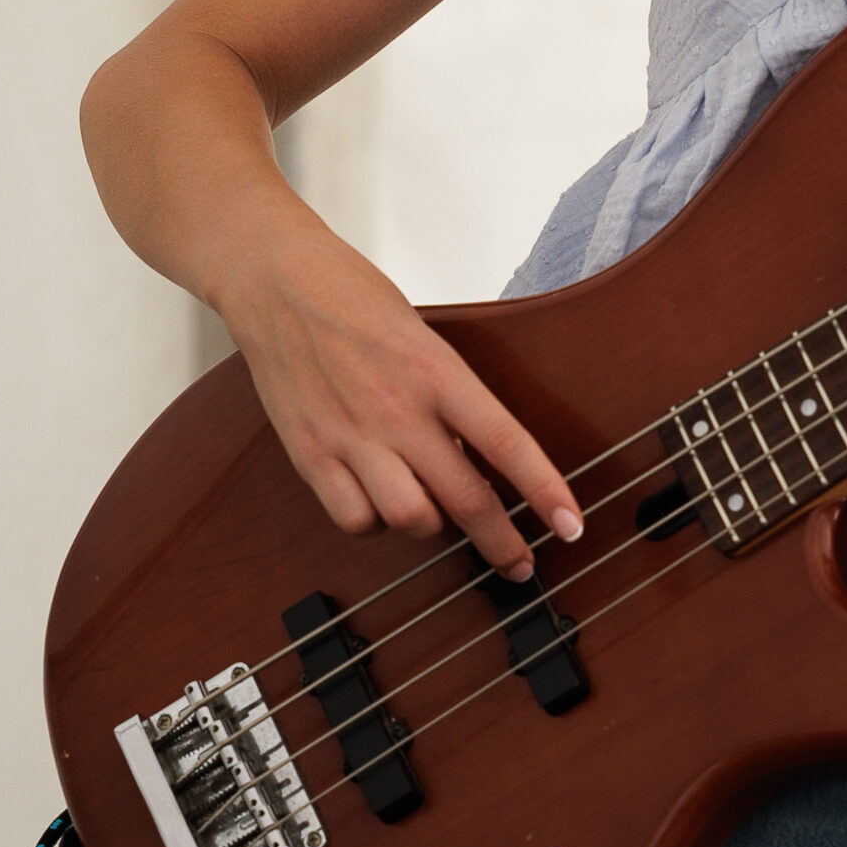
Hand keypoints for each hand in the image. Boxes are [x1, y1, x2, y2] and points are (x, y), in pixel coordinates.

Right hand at [216, 221, 579, 580]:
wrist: (276, 282)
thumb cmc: (354, 298)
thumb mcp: (424, 337)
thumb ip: (449, 397)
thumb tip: (475, 453)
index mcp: (436, 371)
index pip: (505, 442)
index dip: (544, 489)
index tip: (570, 523)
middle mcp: (397, 410)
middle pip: (465, 497)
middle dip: (502, 543)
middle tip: (520, 564)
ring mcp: (351, 437)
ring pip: (411, 519)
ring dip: (432, 527)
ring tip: (436, 512)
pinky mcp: (309, 455)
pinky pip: (354, 519)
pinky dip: (375, 524)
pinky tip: (379, 503)